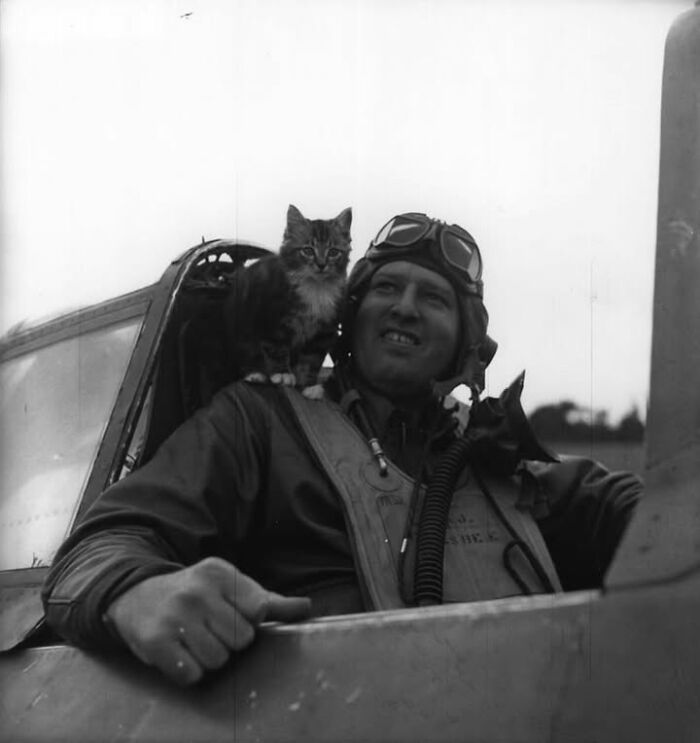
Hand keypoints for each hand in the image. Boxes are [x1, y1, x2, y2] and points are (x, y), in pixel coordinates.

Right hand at [104, 557, 310, 685]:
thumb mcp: (229, 587)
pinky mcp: (156, 642)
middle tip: (209, 629)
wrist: (136, 595)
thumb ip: (268, 601)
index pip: (258, 612)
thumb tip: (306, 607)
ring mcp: (176, 616)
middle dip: (228, 641)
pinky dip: (188, 671)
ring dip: (209, 658)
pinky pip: (192, 674)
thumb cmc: (196, 594)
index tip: (230, 614)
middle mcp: (198, 592)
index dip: (247, 621)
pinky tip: (179, 653)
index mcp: (220, 573)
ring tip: (194, 640)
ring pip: (219, 660)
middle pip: (241, 639)